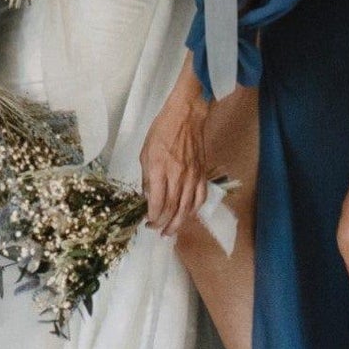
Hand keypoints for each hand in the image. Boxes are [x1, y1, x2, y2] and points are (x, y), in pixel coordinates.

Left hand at [140, 77, 210, 235]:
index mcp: (159, 170)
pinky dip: (194, 210)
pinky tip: (187, 215)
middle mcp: (177, 176)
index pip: (157, 202)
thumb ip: (147, 176)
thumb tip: (148, 195)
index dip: (153, 217)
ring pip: (187, 208)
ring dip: (178, 223)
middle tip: (158, 231)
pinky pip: (200, 198)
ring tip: (171, 231)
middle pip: (172, 209)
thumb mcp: (145, 152)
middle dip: (164, 224)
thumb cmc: (162, 131)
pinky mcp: (202, 174)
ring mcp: (192, 176)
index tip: (148, 222)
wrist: (186, 117)